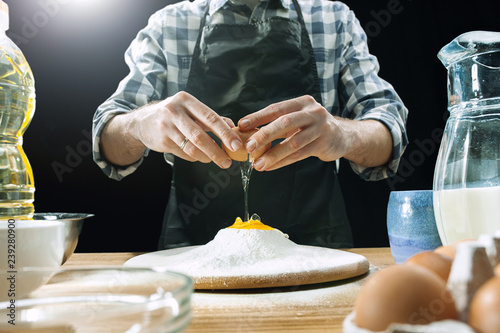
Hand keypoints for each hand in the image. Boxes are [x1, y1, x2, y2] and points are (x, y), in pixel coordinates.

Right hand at [106, 91, 242, 168]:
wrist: (142, 122)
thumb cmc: (173, 114)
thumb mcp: (190, 109)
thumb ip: (211, 117)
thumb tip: (233, 127)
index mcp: (186, 100)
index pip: (210, 117)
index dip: (225, 133)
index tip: (237, 145)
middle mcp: (174, 111)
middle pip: (200, 135)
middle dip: (217, 150)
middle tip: (228, 161)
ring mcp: (166, 127)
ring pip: (191, 147)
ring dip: (207, 157)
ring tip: (217, 161)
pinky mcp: (161, 141)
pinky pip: (183, 153)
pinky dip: (195, 157)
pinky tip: (200, 157)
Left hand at [238, 95, 350, 170]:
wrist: (342, 136)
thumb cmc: (312, 128)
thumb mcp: (297, 119)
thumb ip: (278, 123)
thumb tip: (248, 132)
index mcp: (301, 102)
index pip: (276, 108)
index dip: (258, 117)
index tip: (241, 125)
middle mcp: (312, 112)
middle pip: (284, 122)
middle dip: (264, 135)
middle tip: (248, 146)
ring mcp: (320, 127)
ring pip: (293, 142)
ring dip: (273, 154)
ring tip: (258, 164)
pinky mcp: (324, 143)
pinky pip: (300, 154)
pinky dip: (283, 161)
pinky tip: (271, 167)